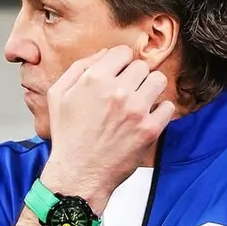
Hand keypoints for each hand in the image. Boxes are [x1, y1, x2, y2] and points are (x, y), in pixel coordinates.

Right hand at [39, 45, 174, 212]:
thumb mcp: (58, 95)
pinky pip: (168, 107)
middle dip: (135, 77)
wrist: (78, 173)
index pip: (123, 52)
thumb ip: (78, 68)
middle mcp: (117, 92)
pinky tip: (146, 119)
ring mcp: (136, 110)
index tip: (119, 74)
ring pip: (158, 81)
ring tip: (140, 102)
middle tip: (127, 93)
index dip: (121, 62)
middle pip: (142, 66)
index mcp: (94, 80)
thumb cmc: (68, 137)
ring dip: (150, 89)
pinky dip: (160, 112)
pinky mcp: (149, 129)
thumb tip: (103, 53)